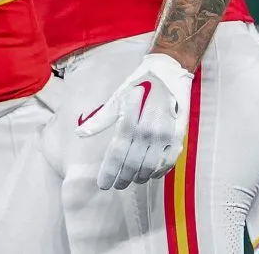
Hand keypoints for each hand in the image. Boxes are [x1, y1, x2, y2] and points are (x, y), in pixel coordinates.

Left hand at [76, 53, 193, 189]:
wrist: (168, 72)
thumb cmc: (139, 85)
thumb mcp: (117, 99)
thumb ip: (100, 119)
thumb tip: (80, 133)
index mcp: (130, 121)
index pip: (116, 154)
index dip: (109, 172)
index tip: (103, 184)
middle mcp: (148, 131)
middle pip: (133, 164)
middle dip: (122, 178)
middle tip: (115, 185)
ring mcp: (165, 135)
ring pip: (150, 166)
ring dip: (139, 177)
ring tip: (131, 180)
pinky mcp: (178, 136)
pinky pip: (169, 161)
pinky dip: (159, 171)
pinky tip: (150, 175)